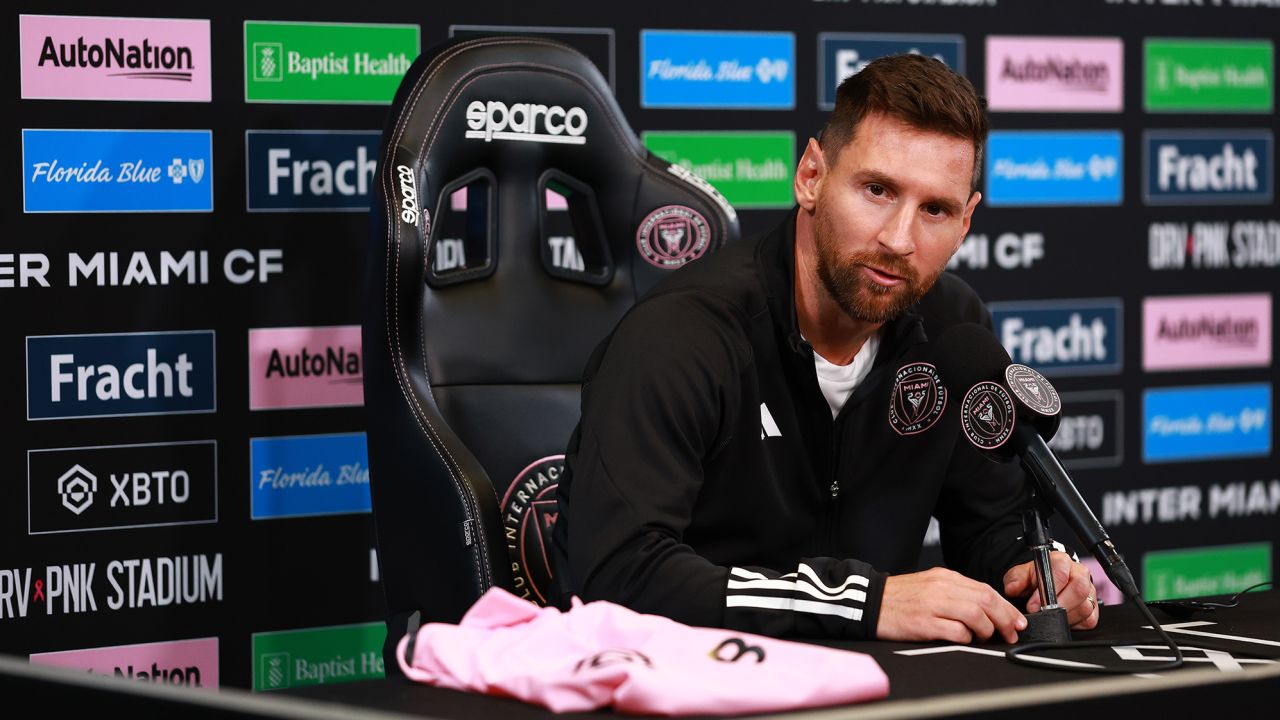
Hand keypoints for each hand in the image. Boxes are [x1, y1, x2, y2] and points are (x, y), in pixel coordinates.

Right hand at [878, 567, 1026, 643]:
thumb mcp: (930, 585)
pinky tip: (964, 640)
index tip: (1016, 620)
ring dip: (987, 630)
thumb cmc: (899, 597)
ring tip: (985, 638)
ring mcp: (932, 605)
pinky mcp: (924, 623)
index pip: (985, 590)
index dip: (1006, 607)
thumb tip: (986, 609)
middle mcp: (941, 587)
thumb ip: (956, 592)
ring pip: (975, 615)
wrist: (869, 602)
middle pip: (986, 601)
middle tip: (1010, 632)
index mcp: (945, 577)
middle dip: (1005, 619)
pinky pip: (956, 632)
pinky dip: (967, 638)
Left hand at [1003, 551, 1099, 629]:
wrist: (1044, 584)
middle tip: (1044, 614)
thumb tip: (1013, 588)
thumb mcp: (1020, 575)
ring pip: (1084, 607)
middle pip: (1079, 590)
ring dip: (1065, 616)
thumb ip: (1015, 579)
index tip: (1033, 605)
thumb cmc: (1034, 578)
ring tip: (1050, 616)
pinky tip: (1062, 620)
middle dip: (1059, 605)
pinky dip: (1075, 624)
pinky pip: (1089, 620)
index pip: (1061, 573)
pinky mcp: (1093, 609)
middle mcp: (1079, 574)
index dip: (1047, 591)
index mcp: (1061, 561)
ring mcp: (1089, 591)